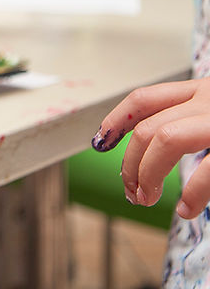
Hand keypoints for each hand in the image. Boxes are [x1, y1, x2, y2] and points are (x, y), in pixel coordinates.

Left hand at [92, 78, 209, 218]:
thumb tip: (155, 155)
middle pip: (147, 127)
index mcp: (202, 91)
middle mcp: (208, 99)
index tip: (101, 141)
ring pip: (165, 139)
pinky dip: (192, 194)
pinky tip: (186, 209)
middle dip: (130, 164)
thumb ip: (192, 125)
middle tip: (132, 191)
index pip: (144, 99)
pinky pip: (206, 170)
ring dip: (148, 174)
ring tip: (148, 198)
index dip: (115, 120)